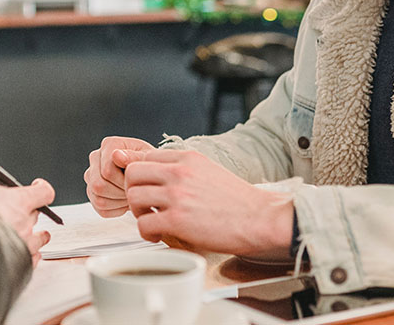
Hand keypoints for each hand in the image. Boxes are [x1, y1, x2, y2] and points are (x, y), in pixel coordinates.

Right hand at [0, 128, 54, 265]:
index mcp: (21, 202)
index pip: (45, 192)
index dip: (42, 188)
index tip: (38, 186)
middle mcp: (27, 224)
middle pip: (39, 217)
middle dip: (32, 213)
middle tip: (22, 212)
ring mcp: (24, 245)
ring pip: (38, 241)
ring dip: (34, 237)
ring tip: (25, 236)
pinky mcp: (17, 264)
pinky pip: (30, 262)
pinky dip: (26, 258)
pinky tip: (19, 257)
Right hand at [83, 136, 154, 216]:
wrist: (149, 175)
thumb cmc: (148, 164)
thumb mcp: (148, 159)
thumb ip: (135, 157)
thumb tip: (116, 155)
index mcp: (109, 145)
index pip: (107, 171)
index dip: (124, 181)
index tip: (137, 180)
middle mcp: (96, 157)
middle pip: (98, 186)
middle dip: (120, 192)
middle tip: (134, 189)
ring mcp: (91, 175)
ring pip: (98, 199)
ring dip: (119, 202)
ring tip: (131, 194)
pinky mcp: (92, 192)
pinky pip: (101, 209)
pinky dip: (117, 209)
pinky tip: (126, 201)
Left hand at [123, 149, 293, 259]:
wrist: (261, 219)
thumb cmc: (239, 201)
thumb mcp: (209, 170)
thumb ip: (184, 169)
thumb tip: (160, 174)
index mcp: (187, 158)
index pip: (145, 157)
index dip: (142, 176)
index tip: (148, 189)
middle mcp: (179, 172)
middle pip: (132, 173)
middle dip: (134, 191)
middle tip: (146, 206)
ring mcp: (177, 195)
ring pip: (133, 197)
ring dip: (138, 213)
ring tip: (153, 221)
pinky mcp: (177, 220)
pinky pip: (143, 224)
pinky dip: (147, 233)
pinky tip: (160, 235)